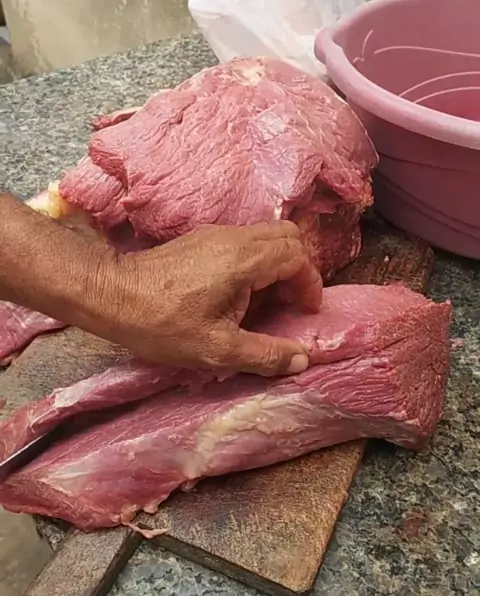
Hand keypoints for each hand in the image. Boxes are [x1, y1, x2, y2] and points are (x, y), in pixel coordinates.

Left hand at [100, 222, 322, 376]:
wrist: (111, 295)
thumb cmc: (162, 322)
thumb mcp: (217, 349)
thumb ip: (264, 354)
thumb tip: (302, 360)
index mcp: (245, 259)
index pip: (297, 255)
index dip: (310, 282)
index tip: (306, 310)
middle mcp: (234, 238)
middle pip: (286, 237)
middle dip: (298, 268)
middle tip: (290, 303)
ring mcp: (215, 235)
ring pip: (264, 237)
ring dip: (275, 266)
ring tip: (265, 303)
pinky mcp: (199, 240)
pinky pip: (242, 242)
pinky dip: (254, 263)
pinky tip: (237, 296)